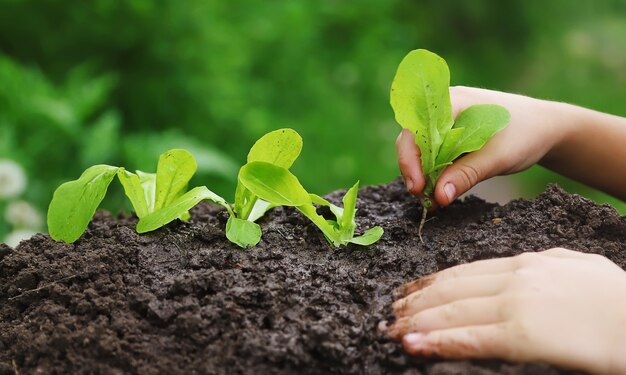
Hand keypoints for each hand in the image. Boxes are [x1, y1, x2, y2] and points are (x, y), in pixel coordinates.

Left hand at [385, 248, 625, 373]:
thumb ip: (545, 264)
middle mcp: (514, 280)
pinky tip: (414, 345)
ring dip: (416, 322)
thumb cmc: (617, 298)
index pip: (464, 271)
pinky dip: (437, 341)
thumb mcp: (577, 265)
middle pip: (451, 289)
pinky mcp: (522, 336)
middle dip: (416, 302)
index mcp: (525, 263)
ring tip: (391, 330)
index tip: (410, 290)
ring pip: (453, 312)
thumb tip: (525, 264)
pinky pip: (470, 339)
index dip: (431, 282)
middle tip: (390, 312)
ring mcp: (516, 306)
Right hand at [396, 86, 569, 206]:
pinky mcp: (450, 134)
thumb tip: (439, 197)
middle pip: (412, 140)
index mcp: (452, 101)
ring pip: (420, 149)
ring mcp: (445, 120)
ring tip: (432, 200)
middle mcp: (443, 107)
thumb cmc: (525, 134)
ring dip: (423, 174)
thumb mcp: (498, 157)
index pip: (416, 129)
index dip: (410, 158)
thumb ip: (467, 175)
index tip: (418, 186)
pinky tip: (440, 191)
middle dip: (414, 170)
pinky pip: (433, 153)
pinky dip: (434, 173)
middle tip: (423, 198)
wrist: (547, 128)